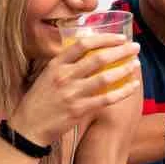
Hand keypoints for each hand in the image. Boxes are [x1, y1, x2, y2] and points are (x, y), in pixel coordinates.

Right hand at [12, 37, 140, 146]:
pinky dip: (123, 91)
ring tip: (136, 64)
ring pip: (106, 77)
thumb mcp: (47, 75)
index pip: (83, 44)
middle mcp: (64, 76)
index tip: (120, 37)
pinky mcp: (79, 110)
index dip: (105, 38)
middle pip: (98, 58)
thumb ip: (66, 64)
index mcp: (56, 64)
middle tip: (135, 47)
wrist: (28, 127)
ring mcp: (72, 93)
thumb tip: (90, 50)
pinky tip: (133, 85)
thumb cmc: (40, 100)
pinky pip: (107, 98)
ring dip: (124, 69)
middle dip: (121, 50)